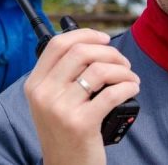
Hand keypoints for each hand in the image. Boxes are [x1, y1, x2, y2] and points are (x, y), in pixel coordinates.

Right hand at [24, 29, 140, 164]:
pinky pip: (112, 93)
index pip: (57, 44)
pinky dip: (128, 86)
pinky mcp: (81, 124)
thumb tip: (93, 45)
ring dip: (122, 70)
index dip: (85, 34)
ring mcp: (61, 109)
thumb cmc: (65, 132)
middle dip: (109, 52)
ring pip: (99, 70)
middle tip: (123, 62)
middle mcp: (44, 94)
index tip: (104, 38)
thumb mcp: (50, 102)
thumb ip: (62, 75)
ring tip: (130, 78)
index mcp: (35, 84)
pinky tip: (132, 89)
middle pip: (80, 52)